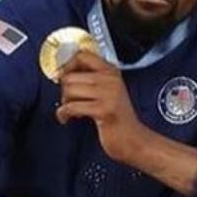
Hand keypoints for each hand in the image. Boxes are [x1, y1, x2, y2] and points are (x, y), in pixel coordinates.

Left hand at [56, 49, 149, 163]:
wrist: (134, 141)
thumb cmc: (118, 120)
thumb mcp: (109, 92)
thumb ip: (92, 80)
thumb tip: (65, 73)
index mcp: (112, 72)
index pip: (83, 55)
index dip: (67, 65)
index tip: (62, 76)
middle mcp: (111, 80)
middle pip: (71, 75)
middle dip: (63, 90)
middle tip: (68, 101)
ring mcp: (109, 94)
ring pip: (69, 89)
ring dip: (64, 102)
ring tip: (70, 111)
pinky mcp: (104, 110)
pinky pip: (72, 106)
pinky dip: (63, 114)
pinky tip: (67, 118)